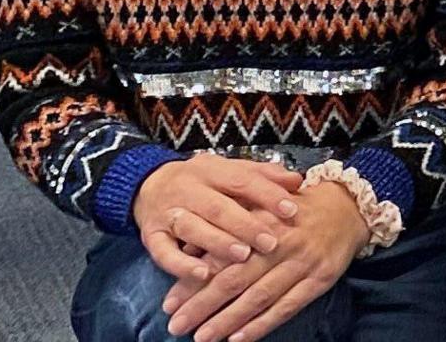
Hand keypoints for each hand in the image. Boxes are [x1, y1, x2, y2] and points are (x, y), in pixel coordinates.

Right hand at [132, 154, 303, 290]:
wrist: (148, 186)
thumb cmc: (201, 182)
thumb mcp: (228, 171)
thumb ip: (262, 175)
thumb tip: (297, 180)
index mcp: (210, 170)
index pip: (241, 180)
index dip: (267, 194)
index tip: (292, 209)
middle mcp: (187, 190)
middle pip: (218, 207)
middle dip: (246, 225)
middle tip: (271, 243)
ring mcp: (168, 214)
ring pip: (192, 228)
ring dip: (218, 243)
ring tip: (243, 255)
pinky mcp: (151, 237)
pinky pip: (163, 253)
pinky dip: (182, 265)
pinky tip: (203, 274)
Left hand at [161, 175, 358, 341]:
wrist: (348, 207)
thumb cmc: (295, 209)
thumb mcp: (260, 208)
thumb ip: (228, 228)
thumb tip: (189, 251)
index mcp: (261, 222)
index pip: (220, 257)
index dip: (193, 281)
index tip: (169, 302)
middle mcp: (280, 244)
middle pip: (235, 279)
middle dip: (202, 306)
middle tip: (177, 326)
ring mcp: (302, 263)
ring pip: (259, 297)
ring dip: (228, 320)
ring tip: (202, 337)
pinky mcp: (320, 279)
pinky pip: (287, 306)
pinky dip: (262, 324)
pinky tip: (239, 338)